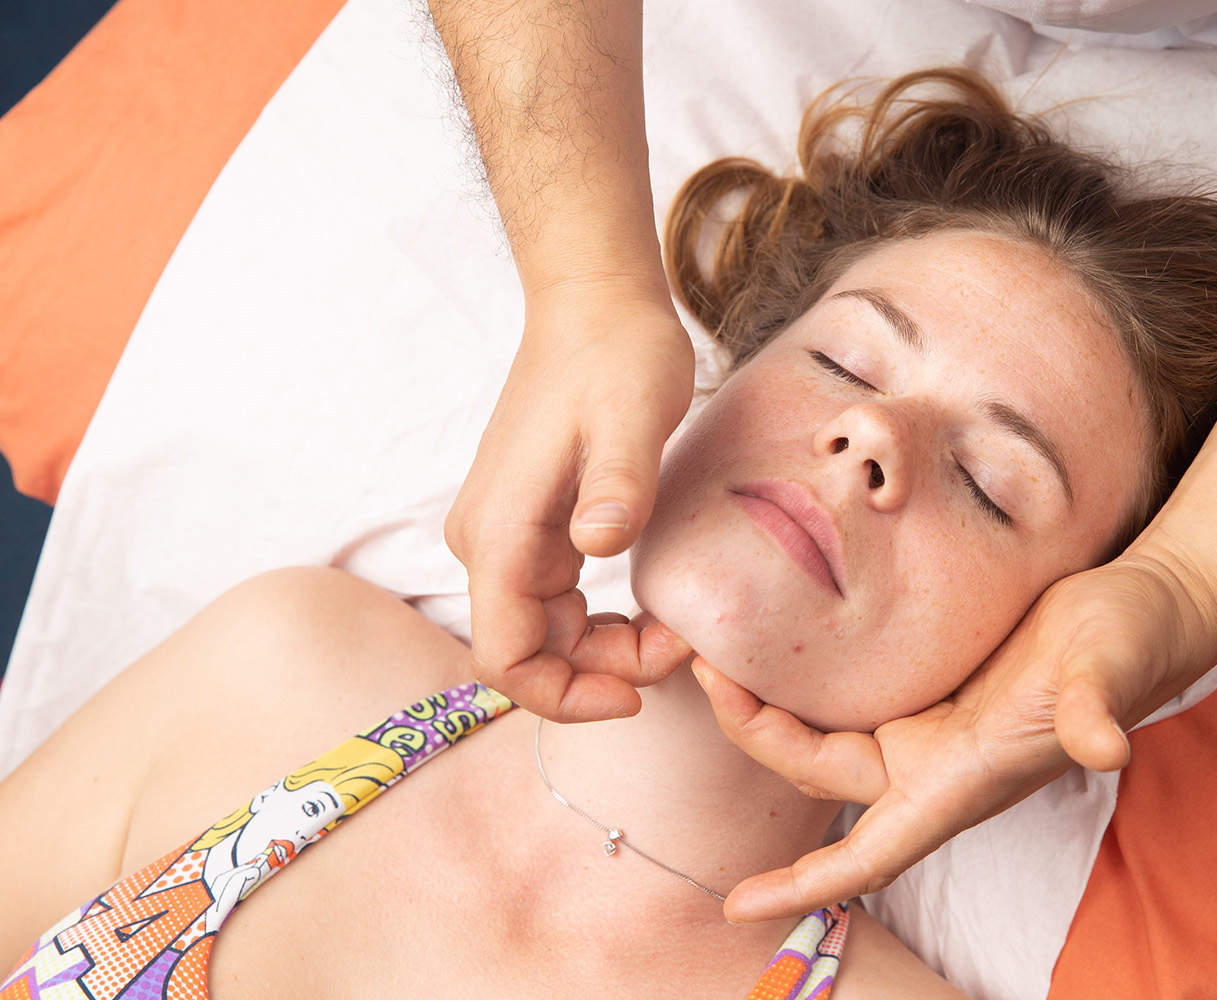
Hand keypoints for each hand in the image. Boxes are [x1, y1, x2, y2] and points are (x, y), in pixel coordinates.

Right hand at [446, 278, 696, 720]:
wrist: (595, 303)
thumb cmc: (614, 354)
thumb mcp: (631, 418)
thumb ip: (617, 485)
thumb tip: (596, 542)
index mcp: (499, 533)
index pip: (505, 659)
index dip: (565, 696)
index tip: (636, 692)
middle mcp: (487, 543)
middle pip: (529, 655)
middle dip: (602, 673)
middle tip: (680, 647)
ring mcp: (505, 534)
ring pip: (544, 633)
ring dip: (606, 651)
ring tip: (675, 629)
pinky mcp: (532, 524)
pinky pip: (556, 602)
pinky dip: (601, 621)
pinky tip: (651, 608)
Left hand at [695, 552, 1216, 920]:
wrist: (1145, 607)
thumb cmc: (1130, 642)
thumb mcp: (1108, 666)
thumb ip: (1097, 708)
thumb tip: (1107, 748)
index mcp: (961, 778)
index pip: (871, 855)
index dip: (804, 886)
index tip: (736, 909)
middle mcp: (933, 762)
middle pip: (818, 775)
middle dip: (755, 734)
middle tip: (705, 669)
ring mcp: (927, 724)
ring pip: (822, 736)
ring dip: (767, 709)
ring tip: (716, 653)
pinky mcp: (927, 683)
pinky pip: (846, 697)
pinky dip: (802, 681)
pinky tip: (772, 641)